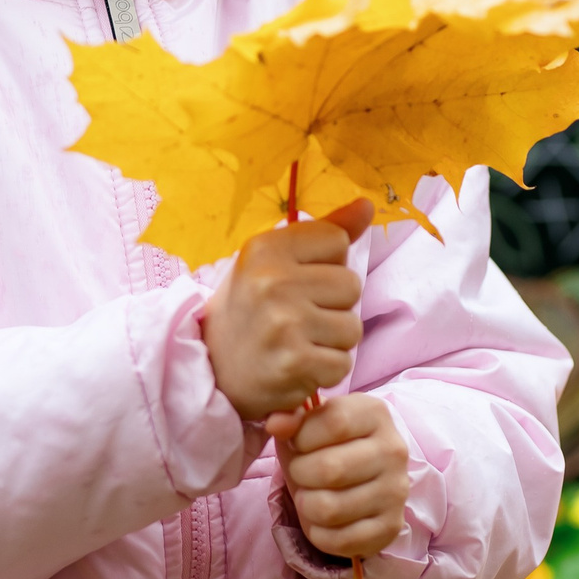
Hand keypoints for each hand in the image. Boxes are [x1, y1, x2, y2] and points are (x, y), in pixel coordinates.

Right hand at [203, 199, 372, 420]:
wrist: (211, 373)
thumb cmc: (250, 311)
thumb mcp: (272, 262)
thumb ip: (322, 233)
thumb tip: (367, 205)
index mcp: (265, 248)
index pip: (337, 240)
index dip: (325, 264)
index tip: (297, 282)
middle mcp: (272, 281)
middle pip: (351, 285)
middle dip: (333, 305)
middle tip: (297, 318)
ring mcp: (284, 323)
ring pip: (352, 327)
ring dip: (332, 341)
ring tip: (299, 343)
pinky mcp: (295, 363)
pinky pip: (343, 363)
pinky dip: (326, 370)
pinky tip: (298, 366)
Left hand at [268, 393, 409, 561]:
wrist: (358, 479)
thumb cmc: (325, 446)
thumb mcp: (307, 423)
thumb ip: (289, 417)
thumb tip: (276, 423)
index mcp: (376, 413)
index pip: (335, 422)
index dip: (303, 437)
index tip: (298, 443)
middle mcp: (394, 450)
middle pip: (330, 469)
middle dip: (300, 474)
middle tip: (301, 473)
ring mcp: (396, 491)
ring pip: (329, 509)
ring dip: (307, 505)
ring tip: (311, 495)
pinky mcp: (391, 527)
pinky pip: (340, 540)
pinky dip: (319, 533)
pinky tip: (322, 520)